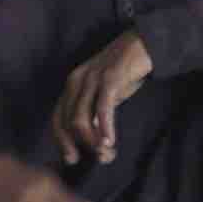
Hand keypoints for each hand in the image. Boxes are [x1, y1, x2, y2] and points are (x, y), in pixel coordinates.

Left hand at [50, 28, 156, 172]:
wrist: (145, 42)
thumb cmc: (126, 70)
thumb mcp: (105, 92)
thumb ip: (95, 111)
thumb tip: (94, 139)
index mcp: (72, 85)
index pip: (58, 118)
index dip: (62, 141)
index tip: (72, 159)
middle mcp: (76, 81)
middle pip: (68, 122)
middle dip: (81, 145)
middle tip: (100, 159)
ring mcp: (92, 79)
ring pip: (82, 118)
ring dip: (93, 140)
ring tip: (108, 153)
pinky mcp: (110, 78)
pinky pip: (102, 107)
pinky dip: (105, 127)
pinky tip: (110, 140)